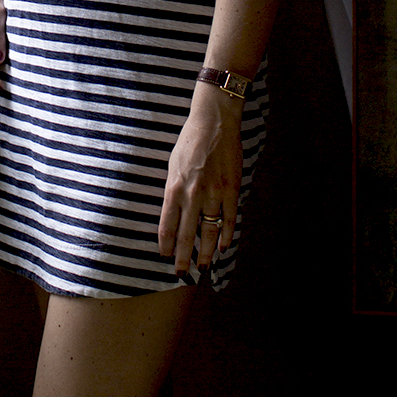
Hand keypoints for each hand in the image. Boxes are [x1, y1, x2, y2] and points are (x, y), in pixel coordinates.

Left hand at [159, 86, 242, 275]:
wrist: (213, 123)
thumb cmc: (189, 143)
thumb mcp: (173, 166)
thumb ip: (173, 191)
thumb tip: (172, 213)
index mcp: (173, 188)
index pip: (167, 226)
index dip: (166, 245)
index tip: (165, 257)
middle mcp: (192, 195)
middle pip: (186, 235)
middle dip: (183, 257)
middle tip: (181, 273)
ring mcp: (213, 194)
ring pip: (209, 231)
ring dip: (205, 251)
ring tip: (202, 266)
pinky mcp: (231, 189)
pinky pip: (229, 218)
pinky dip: (226, 235)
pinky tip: (222, 247)